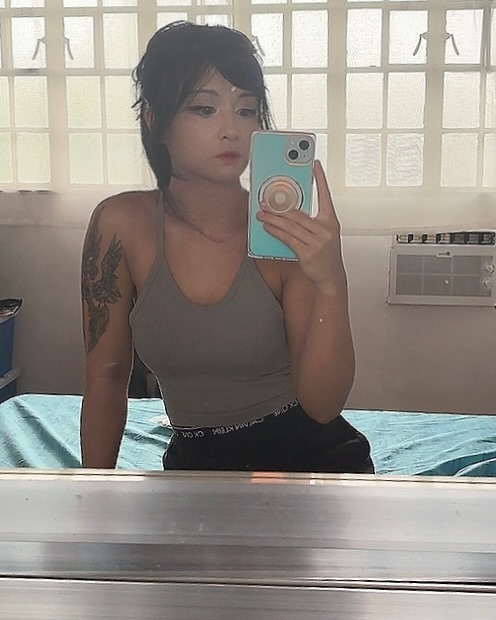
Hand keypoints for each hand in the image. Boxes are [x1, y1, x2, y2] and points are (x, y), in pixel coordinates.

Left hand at [256, 160, 345, 292]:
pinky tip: (267, 227)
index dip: (320, 179)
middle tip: (266, 200)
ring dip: (273, 218)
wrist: (331, 277)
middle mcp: (325, 230)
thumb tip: (289, 211)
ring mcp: (317, 242)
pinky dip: (275, 231)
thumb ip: (311, 222)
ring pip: (290, 225)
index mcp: (331, 221)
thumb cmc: (326, 255)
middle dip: (279, 206)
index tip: (315, 165)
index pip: (325, 196)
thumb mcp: (324, 235)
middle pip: (298, 213)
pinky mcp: (307, 253)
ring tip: (262, 213)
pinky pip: (287, 238)